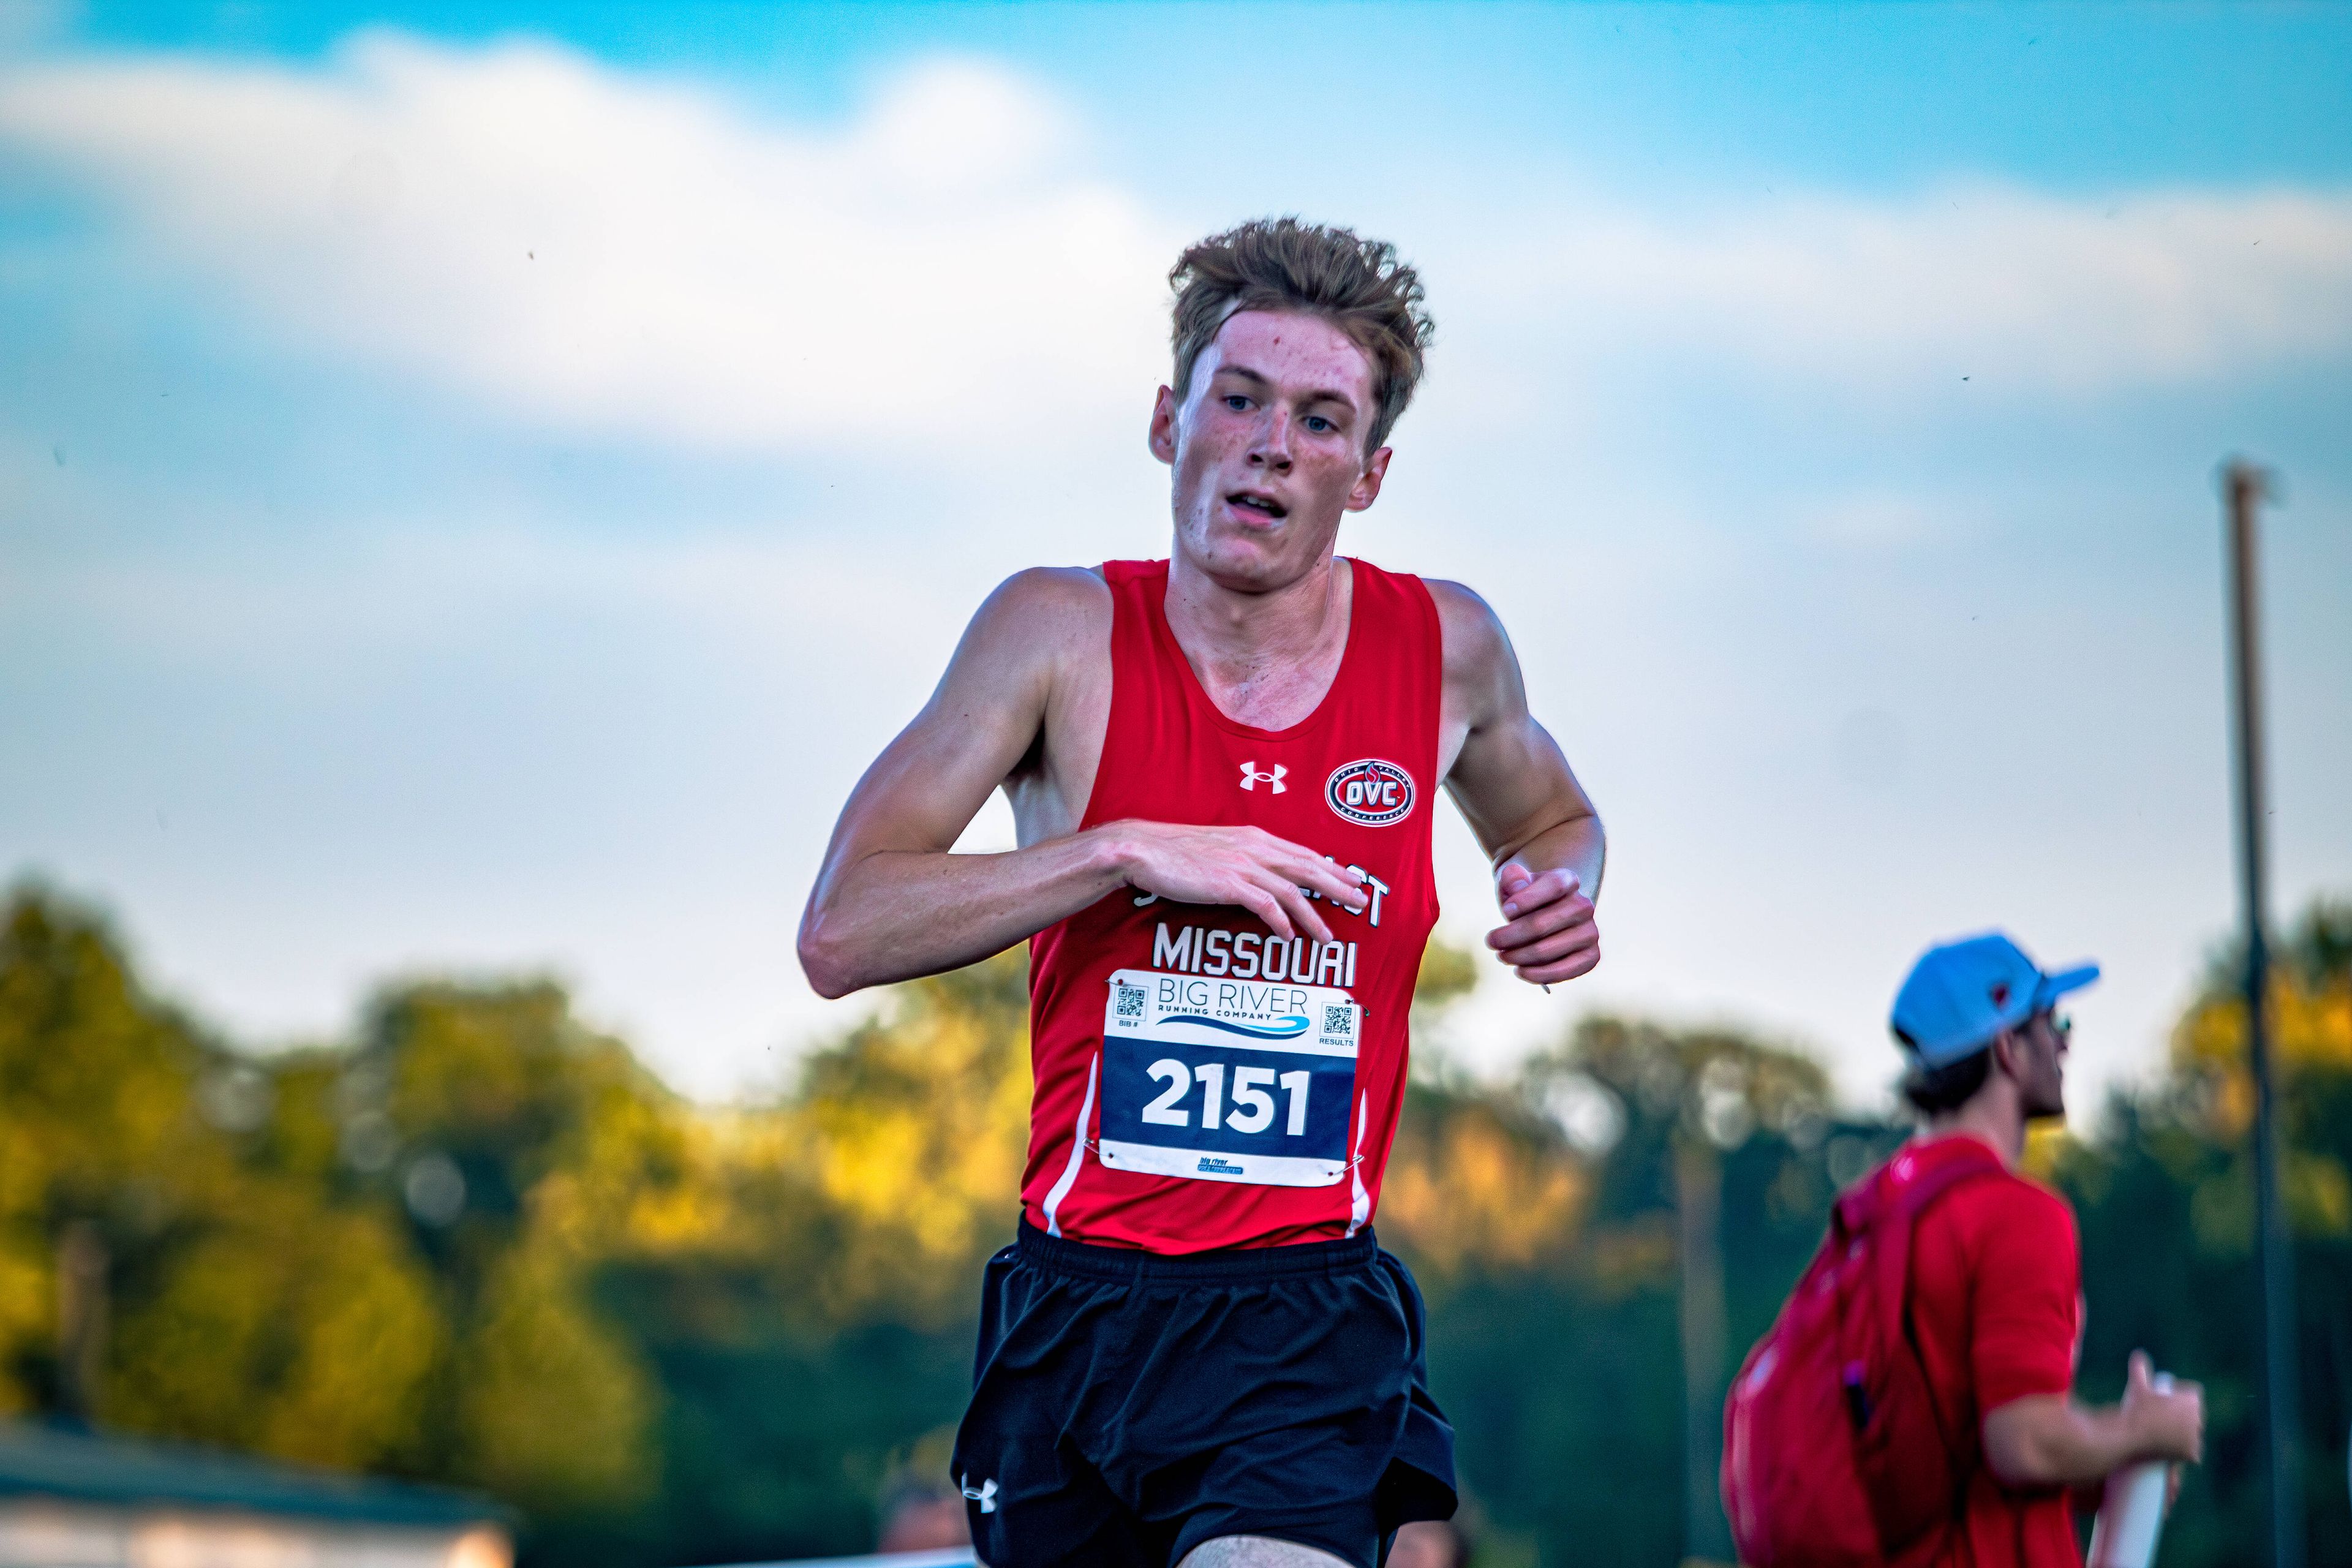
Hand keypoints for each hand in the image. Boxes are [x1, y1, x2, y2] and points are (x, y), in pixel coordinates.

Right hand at [1104, 820, 1365, 944]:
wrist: (1143, 849)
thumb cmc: (1175, 852)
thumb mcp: (1217, 848)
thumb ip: (1242, 858)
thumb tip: (1259, 877)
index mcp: (1254, 837)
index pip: (1302, 853)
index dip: (1330, 867)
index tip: (1351, 879)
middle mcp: (1254, 848)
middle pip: (1307, 868)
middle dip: (1337, 886)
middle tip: (1360, 902)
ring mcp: (1242, 865)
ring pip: (1292, 891)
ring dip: (1313, 916)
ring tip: (1328, 936)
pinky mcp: (1228, 884)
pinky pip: (1265, 906)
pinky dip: (1281, 923)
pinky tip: (1289, 937)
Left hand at [1486, 862, 1598, 986]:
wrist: (1543, 917)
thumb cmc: (1524, 899)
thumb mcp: (1513, 882)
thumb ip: (1512, 877)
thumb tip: (1516, 884)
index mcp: (1568, 880)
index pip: (1553, 886)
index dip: (1527, 899)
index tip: (1506, 911)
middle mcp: (1583, 906)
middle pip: (1541, 924)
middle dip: (1509, 936)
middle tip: (1491, 941)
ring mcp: (1590, 932)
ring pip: (1547, 950)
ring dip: (1519, 956)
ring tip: (1503, 956)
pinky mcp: (1591, 956)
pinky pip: (1565, 970)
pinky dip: (1539, 974)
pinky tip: (1521, 971)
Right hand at [2122, 1351, 2202, 1464]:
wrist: (2132, 1435)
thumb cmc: (2137, 1409)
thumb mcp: (2138, 1387)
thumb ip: (2139, 1369)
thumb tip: (2138, 1354)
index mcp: (2192, 1401)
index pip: (2194, 1396)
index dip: (2184, 1397)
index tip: (2171, 1401)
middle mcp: (2198, 1419)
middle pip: (2196, 1416)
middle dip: (2186, 1417)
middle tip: (2168, 1419)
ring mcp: (2196, 1438)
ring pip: (2195, 1435)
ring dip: (2188, 1435)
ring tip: (2174, 1435)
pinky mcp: (2192, 1454)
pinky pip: (2194, 1453)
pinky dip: (2188, 1453)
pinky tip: (2183, 1452)